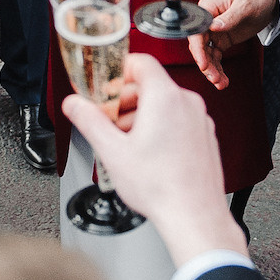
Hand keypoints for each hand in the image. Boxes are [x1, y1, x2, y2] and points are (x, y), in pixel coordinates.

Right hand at [61, 57, 247, 265]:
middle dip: (124, 100)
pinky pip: (178, 120)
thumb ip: (89, 121)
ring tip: (124, 142)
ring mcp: (200, 120)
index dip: (118, 70)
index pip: (141, 63)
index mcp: (165, 98)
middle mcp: (187, 103)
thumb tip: (74, 104)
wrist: (194, 216)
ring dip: (140, 116)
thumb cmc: (160, 187)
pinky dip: (160, 127)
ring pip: (165, 104)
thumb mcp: (112, 151)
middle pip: (151, 85)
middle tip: (106, 119)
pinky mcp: (205, 137)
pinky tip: (146, 153)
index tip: (104, 85)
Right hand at [188, 0, 279, 90]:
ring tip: (221, 83)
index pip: (196, 31)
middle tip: (214, 79)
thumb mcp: (246, 5)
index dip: (198, 49)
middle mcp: (207, 20)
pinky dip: (218, 69)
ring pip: (207, 55)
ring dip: (212, 70)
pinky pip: (216, 57)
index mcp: (208, 8)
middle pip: (199, 46)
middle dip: (206, 64)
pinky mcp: (221, 40)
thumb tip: (213, 26)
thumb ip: (230, 17)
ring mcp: (214, 31)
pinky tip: (223, 80)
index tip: (203, 64)